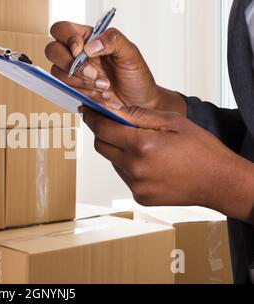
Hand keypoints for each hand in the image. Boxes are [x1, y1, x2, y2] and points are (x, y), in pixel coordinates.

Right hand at [45, 22, 185, 113]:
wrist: (139, 103)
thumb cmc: (136, 76)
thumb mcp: (130, 52)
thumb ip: (112, 40)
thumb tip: (90, 45)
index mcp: (88, 38)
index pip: (62, 29)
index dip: (66, 38)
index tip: (80, 51)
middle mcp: (77, 54)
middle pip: (52, 50)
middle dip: (70, 64)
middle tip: (92, 73)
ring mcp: (73, 73)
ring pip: (58, 73)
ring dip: (81, 82)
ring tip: (104, 86)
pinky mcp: (74, 90)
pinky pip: (67, 90)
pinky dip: (85, 93)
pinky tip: (102, 94)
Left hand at [81, 106, 253, 222]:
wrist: (220, 182)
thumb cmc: (201, 150)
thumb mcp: (173, 121)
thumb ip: (139, 115)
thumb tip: (113, 109)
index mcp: (142, 146)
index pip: (103, 129)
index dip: (93, 118)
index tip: (87, 111)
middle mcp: (134, 168)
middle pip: (102, 146)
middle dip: (104, 133)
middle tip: (115, 124)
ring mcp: (136, 185)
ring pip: (113, 161)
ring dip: (119, 150)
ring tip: (144, 145)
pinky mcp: (140, 197)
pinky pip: (125, 176)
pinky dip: (130, 166)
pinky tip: (150, 162)